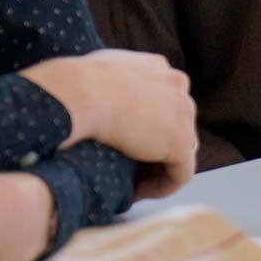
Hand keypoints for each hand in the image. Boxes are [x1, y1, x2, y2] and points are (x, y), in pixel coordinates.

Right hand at [19, 49, 197, 198]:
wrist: (83, 92)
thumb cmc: (78, 82)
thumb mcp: (96, 67)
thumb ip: (109, 78)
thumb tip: (91, 93)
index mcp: (157, 67)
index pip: (164, 99)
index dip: (148, 124)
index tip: (125, 142)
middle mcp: (176, 85)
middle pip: (175, 122)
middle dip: (155, 145)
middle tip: (129, 167)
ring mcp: (183, 113)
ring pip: (180, 148)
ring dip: (157, 167)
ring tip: (131, 182)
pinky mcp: (180, 142)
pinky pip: (181, 173)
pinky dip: (161, 186)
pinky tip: (137, 193)